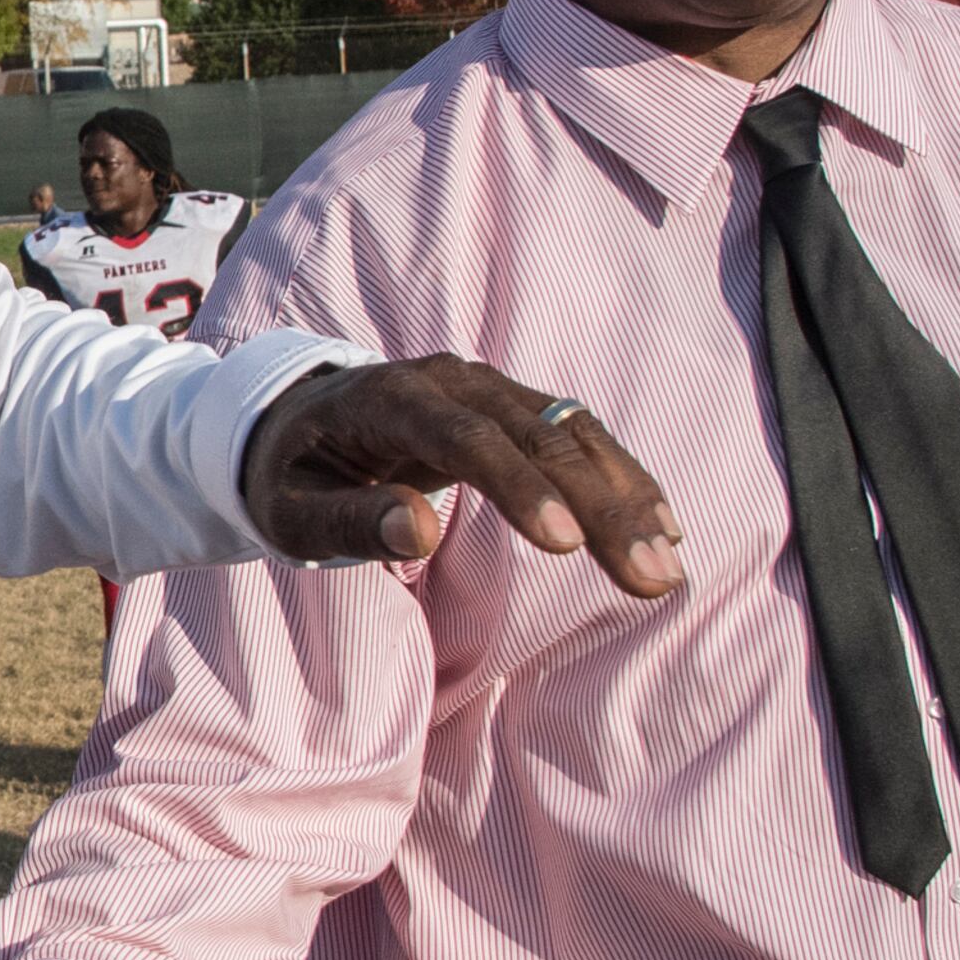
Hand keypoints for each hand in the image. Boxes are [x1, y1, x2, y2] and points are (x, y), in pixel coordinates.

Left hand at [240, 359, 680, 594]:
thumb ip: (350, 521)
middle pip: (539, 437)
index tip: (565, 544)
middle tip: (649, 577)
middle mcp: (452, 382)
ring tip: (668, 568)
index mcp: (391, 400)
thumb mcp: (292, 510)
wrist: (298, 415)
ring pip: (573, 433)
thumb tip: (414, 533)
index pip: (465, 440)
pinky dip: (622, 480)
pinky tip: (663, 528)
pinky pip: (579, 437)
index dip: (518, 488)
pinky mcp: (515, 408)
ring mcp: (490, 389)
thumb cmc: (291, 474)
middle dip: (601, 507)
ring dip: (626, 498)